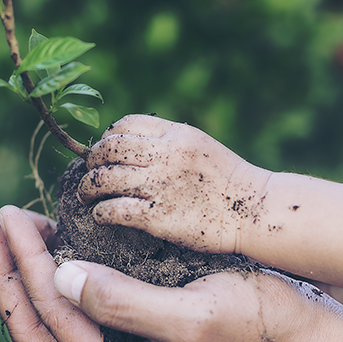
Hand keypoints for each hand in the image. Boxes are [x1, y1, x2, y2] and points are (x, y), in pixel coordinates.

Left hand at [0, 205, 333, 341]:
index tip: (6, 213)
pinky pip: (71, 322)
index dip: (22, 261)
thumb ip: (122, 300)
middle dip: (4, 274)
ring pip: (47, 326)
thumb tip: (60, 276)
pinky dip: (48, 288)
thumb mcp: (195, 311)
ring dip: (18, 281)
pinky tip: (41, 261)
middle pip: (33, 328)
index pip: (49, 313)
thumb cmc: (259, 324)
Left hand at [77, 114, 271, 253]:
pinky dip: (100, 212)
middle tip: (91, 173)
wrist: (255, 211)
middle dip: (92, 161)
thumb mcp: (198, 145)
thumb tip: (129, 144)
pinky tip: (101, 216)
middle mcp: (165, 155)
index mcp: (176, 133)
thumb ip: (167, 141)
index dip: (107, 137)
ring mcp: (160, 186)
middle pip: (108, 150)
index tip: (105, 152)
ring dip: (88, 187)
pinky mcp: (158, 217)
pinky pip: (114, 210)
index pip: (125, 124)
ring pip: (104, 179)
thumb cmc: (227, 180)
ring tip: (86, 195)